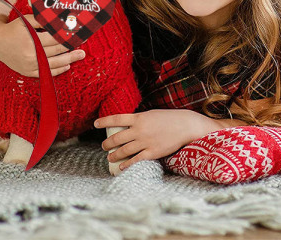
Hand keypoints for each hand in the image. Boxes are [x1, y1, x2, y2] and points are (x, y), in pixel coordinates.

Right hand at [0, 13, 84, 76]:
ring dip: (70, 59)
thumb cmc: (13, 29)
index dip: (68, 36)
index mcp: (31, 40)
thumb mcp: (25, 20)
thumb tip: (59, 18)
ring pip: (55, 63)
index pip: (56, 38)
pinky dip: (58, 70)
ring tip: (81, 55)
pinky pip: (46, 73)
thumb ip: (41, 19)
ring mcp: (30, 65)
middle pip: (57, 51)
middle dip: (72, 47)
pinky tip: (67, 66)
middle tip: (84, 44)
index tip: (78, 33)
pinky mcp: (28, 72)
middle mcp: (32, 54)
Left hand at [95, 109, 220, 170]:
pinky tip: (121, 167)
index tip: (95, 123)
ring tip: (109, 157)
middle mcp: (139, 130)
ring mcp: (145, 142)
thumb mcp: (151, 114)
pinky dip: (126, 164)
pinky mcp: (152, 152)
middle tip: (104, 146)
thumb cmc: (168, 118)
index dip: (104, 121)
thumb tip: (127, 125)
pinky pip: (135, 160)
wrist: (184, 125)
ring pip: (123, 150)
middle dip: (107, 143)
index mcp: (139, 118)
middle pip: (117, 138)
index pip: (116, 118)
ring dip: (114, 155)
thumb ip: (139, 120)